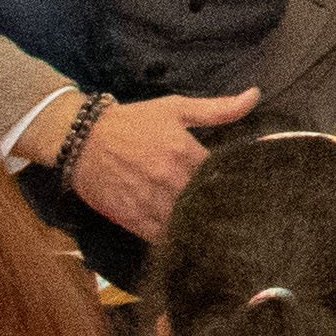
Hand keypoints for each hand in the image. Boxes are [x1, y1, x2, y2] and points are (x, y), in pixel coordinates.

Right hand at [69, 87, 259, 236]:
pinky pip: (162, 237)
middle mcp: (169, 179)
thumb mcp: (175, 109)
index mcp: (184, 152)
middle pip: (208, 202)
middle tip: (239, 214)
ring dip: (202, 226)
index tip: (250, 189)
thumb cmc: (132, 122)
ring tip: (219, 230)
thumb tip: (255, 96)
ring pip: (187, 223)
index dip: (237, 183)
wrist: (80, 140)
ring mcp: (150, 201)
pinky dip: (177, 239)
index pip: (224, 175)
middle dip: (222, 207)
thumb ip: (217, 108)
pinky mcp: (132, 218)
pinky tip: (189, 239)